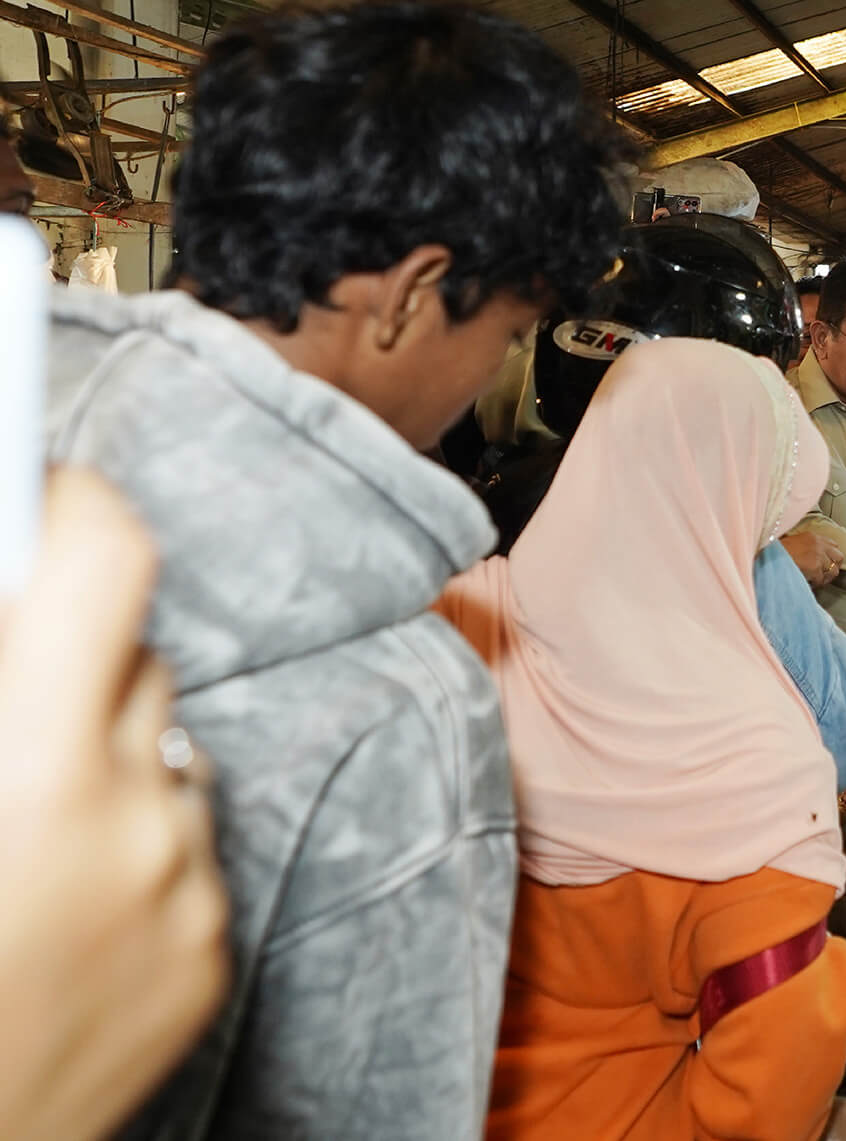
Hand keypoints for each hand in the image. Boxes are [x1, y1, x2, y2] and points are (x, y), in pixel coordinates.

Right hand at [0, 470, 226, 1139]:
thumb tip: (11, 604)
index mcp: (37, 767)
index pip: (107, 564)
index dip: (73, 510)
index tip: (46, 497)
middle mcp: (135, 816)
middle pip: (136, 662)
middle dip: (69, 660)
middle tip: (10, 695)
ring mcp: (186, 893)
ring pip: (164, 759)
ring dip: (101, 760)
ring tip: (17, 834)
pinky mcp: (211, 962)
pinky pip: (185, 854)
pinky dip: (131, 852)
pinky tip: (55, 910)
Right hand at [781, 530, 843, 588]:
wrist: (769, 557)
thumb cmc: (776, 552)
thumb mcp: (793, 542)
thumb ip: (806, 547)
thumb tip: (811, 557)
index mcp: (813, 537)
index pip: (834, 545)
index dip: (831, 556)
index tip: (827, 562)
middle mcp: (819, 544)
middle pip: (839, 557)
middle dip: (833, 566)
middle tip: (825, 574)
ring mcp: (819, 556)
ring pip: (833, 570)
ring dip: (825, 577)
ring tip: (816, 580)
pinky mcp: (815, 568)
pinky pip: (821, 580)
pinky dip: (815, 584)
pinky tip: (808, 583)